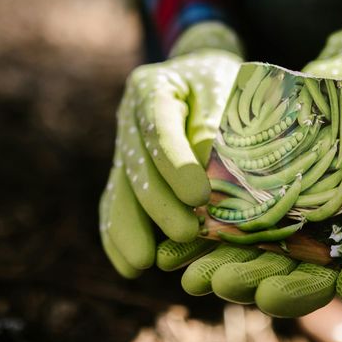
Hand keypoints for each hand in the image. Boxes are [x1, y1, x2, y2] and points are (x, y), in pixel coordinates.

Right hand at [100, 22, 242, 277]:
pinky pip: (114, 205)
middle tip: (185, 234)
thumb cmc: (221, 82)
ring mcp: (123, 146)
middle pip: (137, 166)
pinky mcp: (125, 172)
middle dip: (159, 205)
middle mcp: (128, 117)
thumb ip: (217, 124)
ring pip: (120, 190)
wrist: (199, 75)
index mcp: (152, 88)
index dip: (176, 166)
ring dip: (130, 229)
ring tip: (142, 264)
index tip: (199, 197)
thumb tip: (211, 170)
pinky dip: (117, 236)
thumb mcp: (226, 87)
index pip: (160, 130)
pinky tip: (128, 266)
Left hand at [152, 26, 341, 316]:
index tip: (266, 298)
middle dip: (239, 279)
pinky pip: (220, 212)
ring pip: (240, 248)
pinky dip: (199, 230)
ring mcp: (273, 209)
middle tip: (207, 284)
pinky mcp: (247, 184)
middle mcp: (303, 233)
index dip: (292, 295)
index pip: (315, 282)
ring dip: (212, 264)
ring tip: (186, 275)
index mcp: (339, 243)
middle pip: (270, 270)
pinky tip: (171, 248)